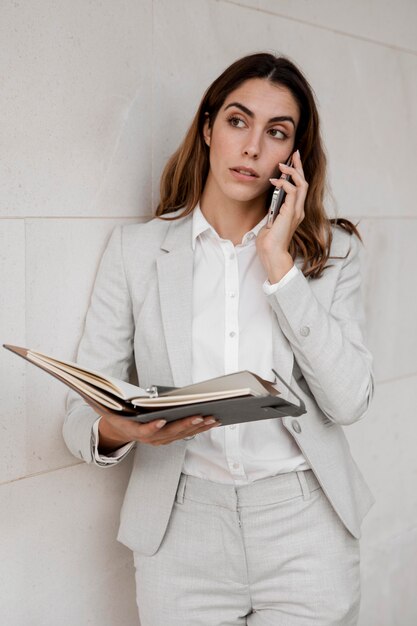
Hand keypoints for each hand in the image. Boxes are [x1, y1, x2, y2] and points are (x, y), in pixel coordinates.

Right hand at [98, 412, 220, 451]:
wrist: (120, 428)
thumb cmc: (120, 413)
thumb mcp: (115, 407)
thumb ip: (120, 402)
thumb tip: (122, 393)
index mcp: (134, 429)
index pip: (144, 431)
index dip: (152, 427)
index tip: (161, 421)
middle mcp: (148, 438)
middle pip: (169, 432)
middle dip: (186, 424)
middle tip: (200, 416)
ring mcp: (159, 440)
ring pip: (181, 434)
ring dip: (197, 427)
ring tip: (211, 418)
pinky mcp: (167, 439)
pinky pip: (184, 434)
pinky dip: (198, 428)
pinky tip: (210, 421)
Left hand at [256, 150, 307, 283]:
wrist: (272, 254)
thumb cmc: (269, 242)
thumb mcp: (270, 221)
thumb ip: (273, 211)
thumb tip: (270, 201)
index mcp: (294, 212)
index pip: (299, 188)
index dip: (297, 173)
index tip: (291, 162)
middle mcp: (298, 210)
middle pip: (304, 182)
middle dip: (298, 166)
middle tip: (293, 154)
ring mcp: (296, 211)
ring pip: (301, 184)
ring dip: (292, 172)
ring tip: (282, 165)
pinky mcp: (291, 213)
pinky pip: (291, 191)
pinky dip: (283, 183)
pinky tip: (274, 181)